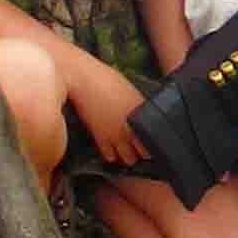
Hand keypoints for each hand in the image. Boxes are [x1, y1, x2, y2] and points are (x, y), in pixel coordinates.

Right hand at [63, 52, 149, 168]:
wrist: (82, 78)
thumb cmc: (106, 78)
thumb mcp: (130, 91)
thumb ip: (138, 106)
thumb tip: (143, 117)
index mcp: (143, 112)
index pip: (155, 138)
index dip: (154, 142)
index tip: (151, 142)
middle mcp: (133, 127)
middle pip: (145, 153)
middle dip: (143, 152)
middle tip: (140, 149)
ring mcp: (117, 134)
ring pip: (129, 159)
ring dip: (128, 156)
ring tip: (126, 151)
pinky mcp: (101, 138)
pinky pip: (110, 156)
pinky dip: (111, 155)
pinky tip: (112, 149)